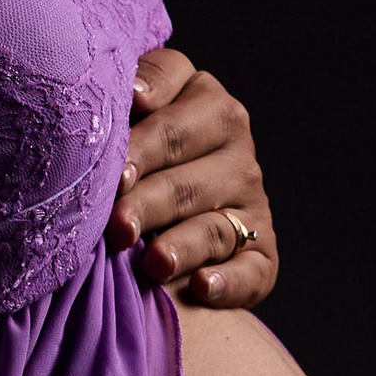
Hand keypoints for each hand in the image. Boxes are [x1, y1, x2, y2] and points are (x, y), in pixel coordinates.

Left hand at [108, 48, 276, 307]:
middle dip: (147, 193)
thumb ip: (121, 103)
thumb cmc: (126, 161)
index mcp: (202, 98)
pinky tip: (201, 286)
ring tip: (153, 263)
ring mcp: (249, 198)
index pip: (178, 89)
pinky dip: (228, 281)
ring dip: (182, 245)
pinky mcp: (261, 251)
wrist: (154, 221)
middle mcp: (233, 143)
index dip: (145, 116)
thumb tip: (128, 96)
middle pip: (186, 166)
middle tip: (114, 221)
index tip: (119, 138)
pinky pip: (251, 269)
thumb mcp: (123, 119)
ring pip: (212, 224)